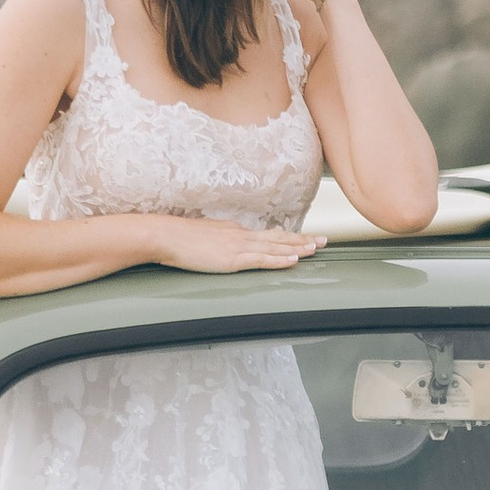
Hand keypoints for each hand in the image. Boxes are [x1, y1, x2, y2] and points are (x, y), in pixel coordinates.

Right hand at [152, 216, 326, 273]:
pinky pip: (262, 259)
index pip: (266, 235)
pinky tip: (295, 259)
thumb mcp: (203, 237)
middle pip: (278, 237)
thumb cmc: (178, 238)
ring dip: (299, 247)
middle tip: (324, 240)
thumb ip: (218, 241)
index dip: (287, 237)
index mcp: (234, 230)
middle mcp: (241, 235)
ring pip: (276, 246)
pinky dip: (280, 259)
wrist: (165, 235)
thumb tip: (225, 247)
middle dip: (303, 239)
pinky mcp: (233, 258)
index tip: (303, 238)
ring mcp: (238, 246)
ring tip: (318, 248)